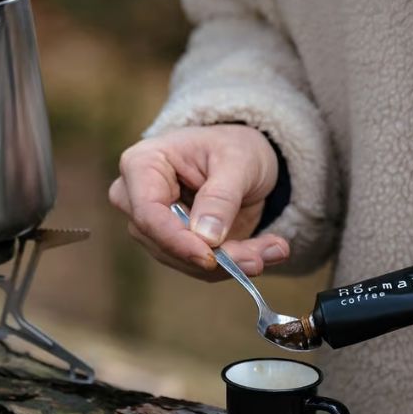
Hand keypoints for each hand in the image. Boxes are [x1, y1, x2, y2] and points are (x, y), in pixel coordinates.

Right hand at [109, 124, 289, 280]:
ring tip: (274, 249)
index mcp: (142, 164)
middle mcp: (137, 199)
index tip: (210, 258)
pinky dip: (236, 263)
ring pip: (185, 260)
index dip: (176, 240)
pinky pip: (200, 265)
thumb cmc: (233, 148)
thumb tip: (206, 237)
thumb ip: (221, 197)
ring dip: (232, 262)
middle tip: (259, 258)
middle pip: (164, 243)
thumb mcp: (237, 161)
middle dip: (214, 257)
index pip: (147, 213)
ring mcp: (153, 227)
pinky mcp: (175, 246)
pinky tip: (269, 251)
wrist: (243, 159)